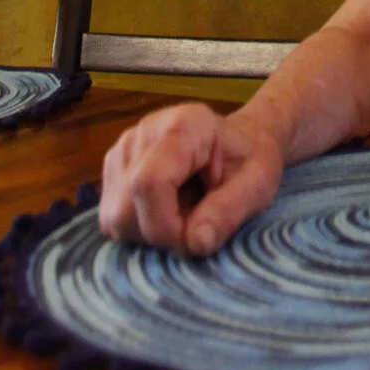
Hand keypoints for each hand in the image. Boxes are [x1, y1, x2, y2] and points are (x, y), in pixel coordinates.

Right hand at [96, 102, 284, 254]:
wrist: (240, 140)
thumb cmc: (250, 159)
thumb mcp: (257, 184)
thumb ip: (228, 212)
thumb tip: (195, 244)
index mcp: (183, 126)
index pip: (148, 183)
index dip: (166, 226)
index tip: (196, 238)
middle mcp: (143, 133)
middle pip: (125, 208)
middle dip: (160, 234)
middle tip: (196, 227)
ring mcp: (121, 150)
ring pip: (114, 218)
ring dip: (148, 234)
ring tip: (183, 214)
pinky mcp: (112, 170)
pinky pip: (111, 218)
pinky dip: (138, 228)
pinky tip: (166, 212)